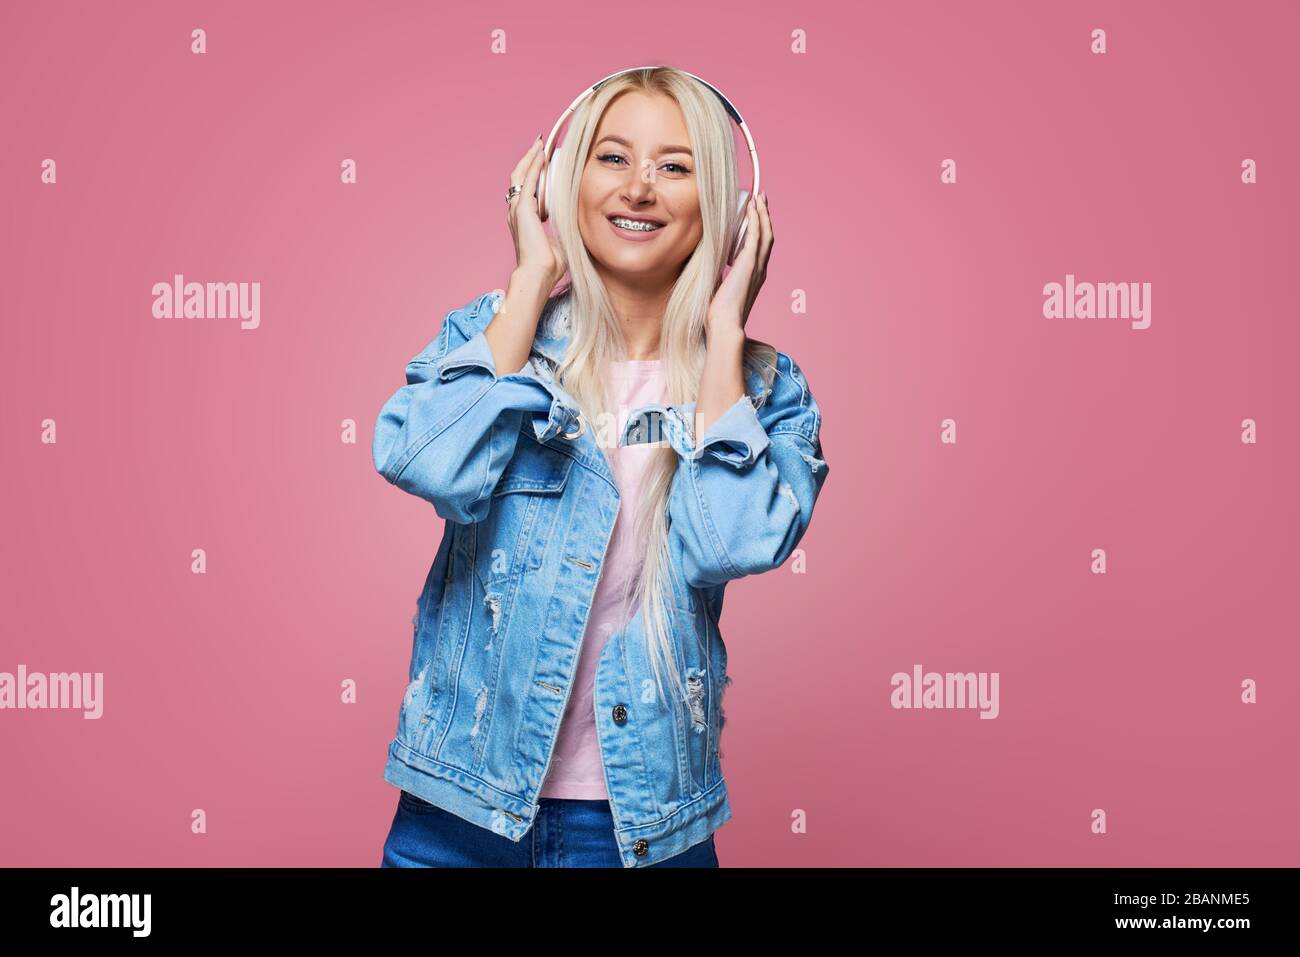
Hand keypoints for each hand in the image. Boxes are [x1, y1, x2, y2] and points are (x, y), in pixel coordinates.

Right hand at [507, 137, 568, 290]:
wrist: (539, 274)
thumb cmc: (549, 265)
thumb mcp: (560, 241)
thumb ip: (563, 229)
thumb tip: (576, 224)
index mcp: (524, 219)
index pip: (527, 189)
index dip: (534, 173)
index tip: (544, 160)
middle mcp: (516, 212)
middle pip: (520, 177)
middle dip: (530, 159)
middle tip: (540, 144)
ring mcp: (517, 210)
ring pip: (520, 175)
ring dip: (530, 158)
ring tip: (540, 143)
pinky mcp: (522, 210)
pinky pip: (527, 181)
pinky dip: (533, 166)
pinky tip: (541, 154)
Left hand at [706, 192, 771, 334]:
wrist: (724, 325)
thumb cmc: (719, 315)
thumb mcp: (718, 290)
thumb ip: (719, 278)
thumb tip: (708, 270)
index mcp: (754, 275)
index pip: (760, 246)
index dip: (759, 227)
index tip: (754, 213)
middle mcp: (760, 269)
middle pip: (767, 235)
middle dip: (764, 215)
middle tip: (761, 198)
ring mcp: (756, 266)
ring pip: (765, 233)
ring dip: (762, 213)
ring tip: (759, 197)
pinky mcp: (749, 264)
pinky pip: (756, 236)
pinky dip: (756, 220)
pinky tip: (752, 207)